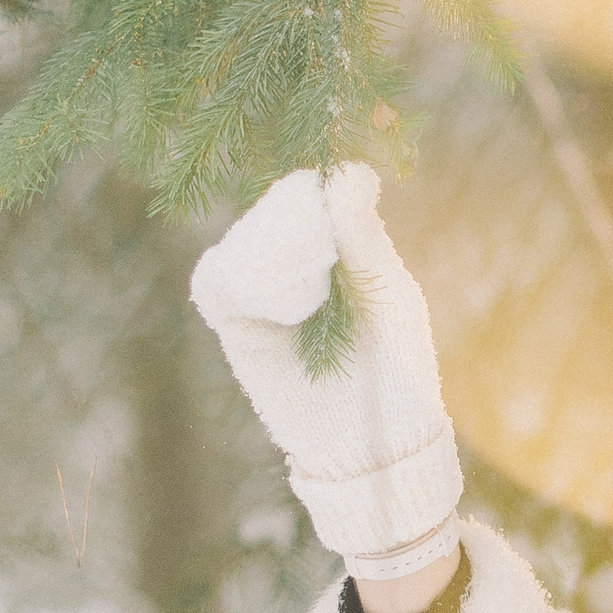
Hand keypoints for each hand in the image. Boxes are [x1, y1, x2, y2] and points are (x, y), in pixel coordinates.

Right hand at [191, 165, 461, 577]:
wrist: (373, 442)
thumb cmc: (396, 367)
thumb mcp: (388, 295)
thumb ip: (364, 238)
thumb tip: (347, 170)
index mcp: (342, 245)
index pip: (314, 190)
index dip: (316, 191)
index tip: (333, 206)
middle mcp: (297, 260)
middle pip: (276, 207)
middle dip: (296, 225)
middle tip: (324, 264)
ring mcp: (262, 290)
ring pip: (243, 240)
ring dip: (272, 253)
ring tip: (309, 295)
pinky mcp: (235, 325)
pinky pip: (216, 282)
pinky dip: (243, 281)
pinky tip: (282, 304)